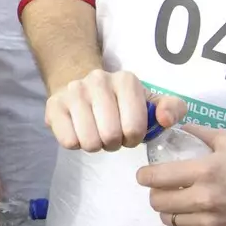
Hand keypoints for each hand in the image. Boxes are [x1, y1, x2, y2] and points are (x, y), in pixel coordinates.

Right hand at [44, 69, 181, 151]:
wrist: (83, 88)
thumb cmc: (122, 103)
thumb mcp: (151, 103)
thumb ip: (172, 109)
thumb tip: (164, 119)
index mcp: (126, 80)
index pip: (134, 127)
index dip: (134, 138)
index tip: (129, 133)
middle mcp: (98, 80)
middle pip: (110, 136)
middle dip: (113, 144)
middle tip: (111, 135)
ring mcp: (73, 91)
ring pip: (88, 141)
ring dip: (95, 145)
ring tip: (96, 133)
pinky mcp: (53, 105)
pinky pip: (68, 141)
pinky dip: (76, 143)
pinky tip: (79, 131)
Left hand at [136, 124, 225, 225]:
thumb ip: (203, 134)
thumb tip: (180, 127)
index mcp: (206, 172)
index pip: (156, 177)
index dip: (145, 177)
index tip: (145, 176)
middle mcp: (206, 200)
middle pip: (158, 203)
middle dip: (156, 195)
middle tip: (163, 191)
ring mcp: (213, 224)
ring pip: (172, 221)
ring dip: (172, 212)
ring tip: (180, 205)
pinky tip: (196, 218)